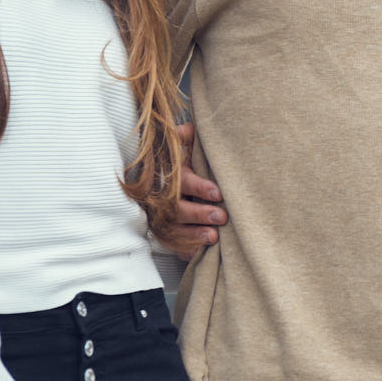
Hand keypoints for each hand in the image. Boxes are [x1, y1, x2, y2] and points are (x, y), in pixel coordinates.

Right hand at [163, 122, 225, 257]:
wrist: (161, 180)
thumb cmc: (179, 162)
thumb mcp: (181, 147)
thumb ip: (186, 137)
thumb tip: (192, 127)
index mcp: (168, 175)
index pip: (181, 181)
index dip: (199, 187)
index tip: (218, 193)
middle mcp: (160, 198)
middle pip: (176, 208)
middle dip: (199, 213)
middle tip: (222, 217)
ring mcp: (159, 217)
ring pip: (173, 229)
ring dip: (193, 234)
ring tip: (214, 236)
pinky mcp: (163, 233)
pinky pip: (171, 245)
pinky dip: (185, 250)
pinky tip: (200, 252)